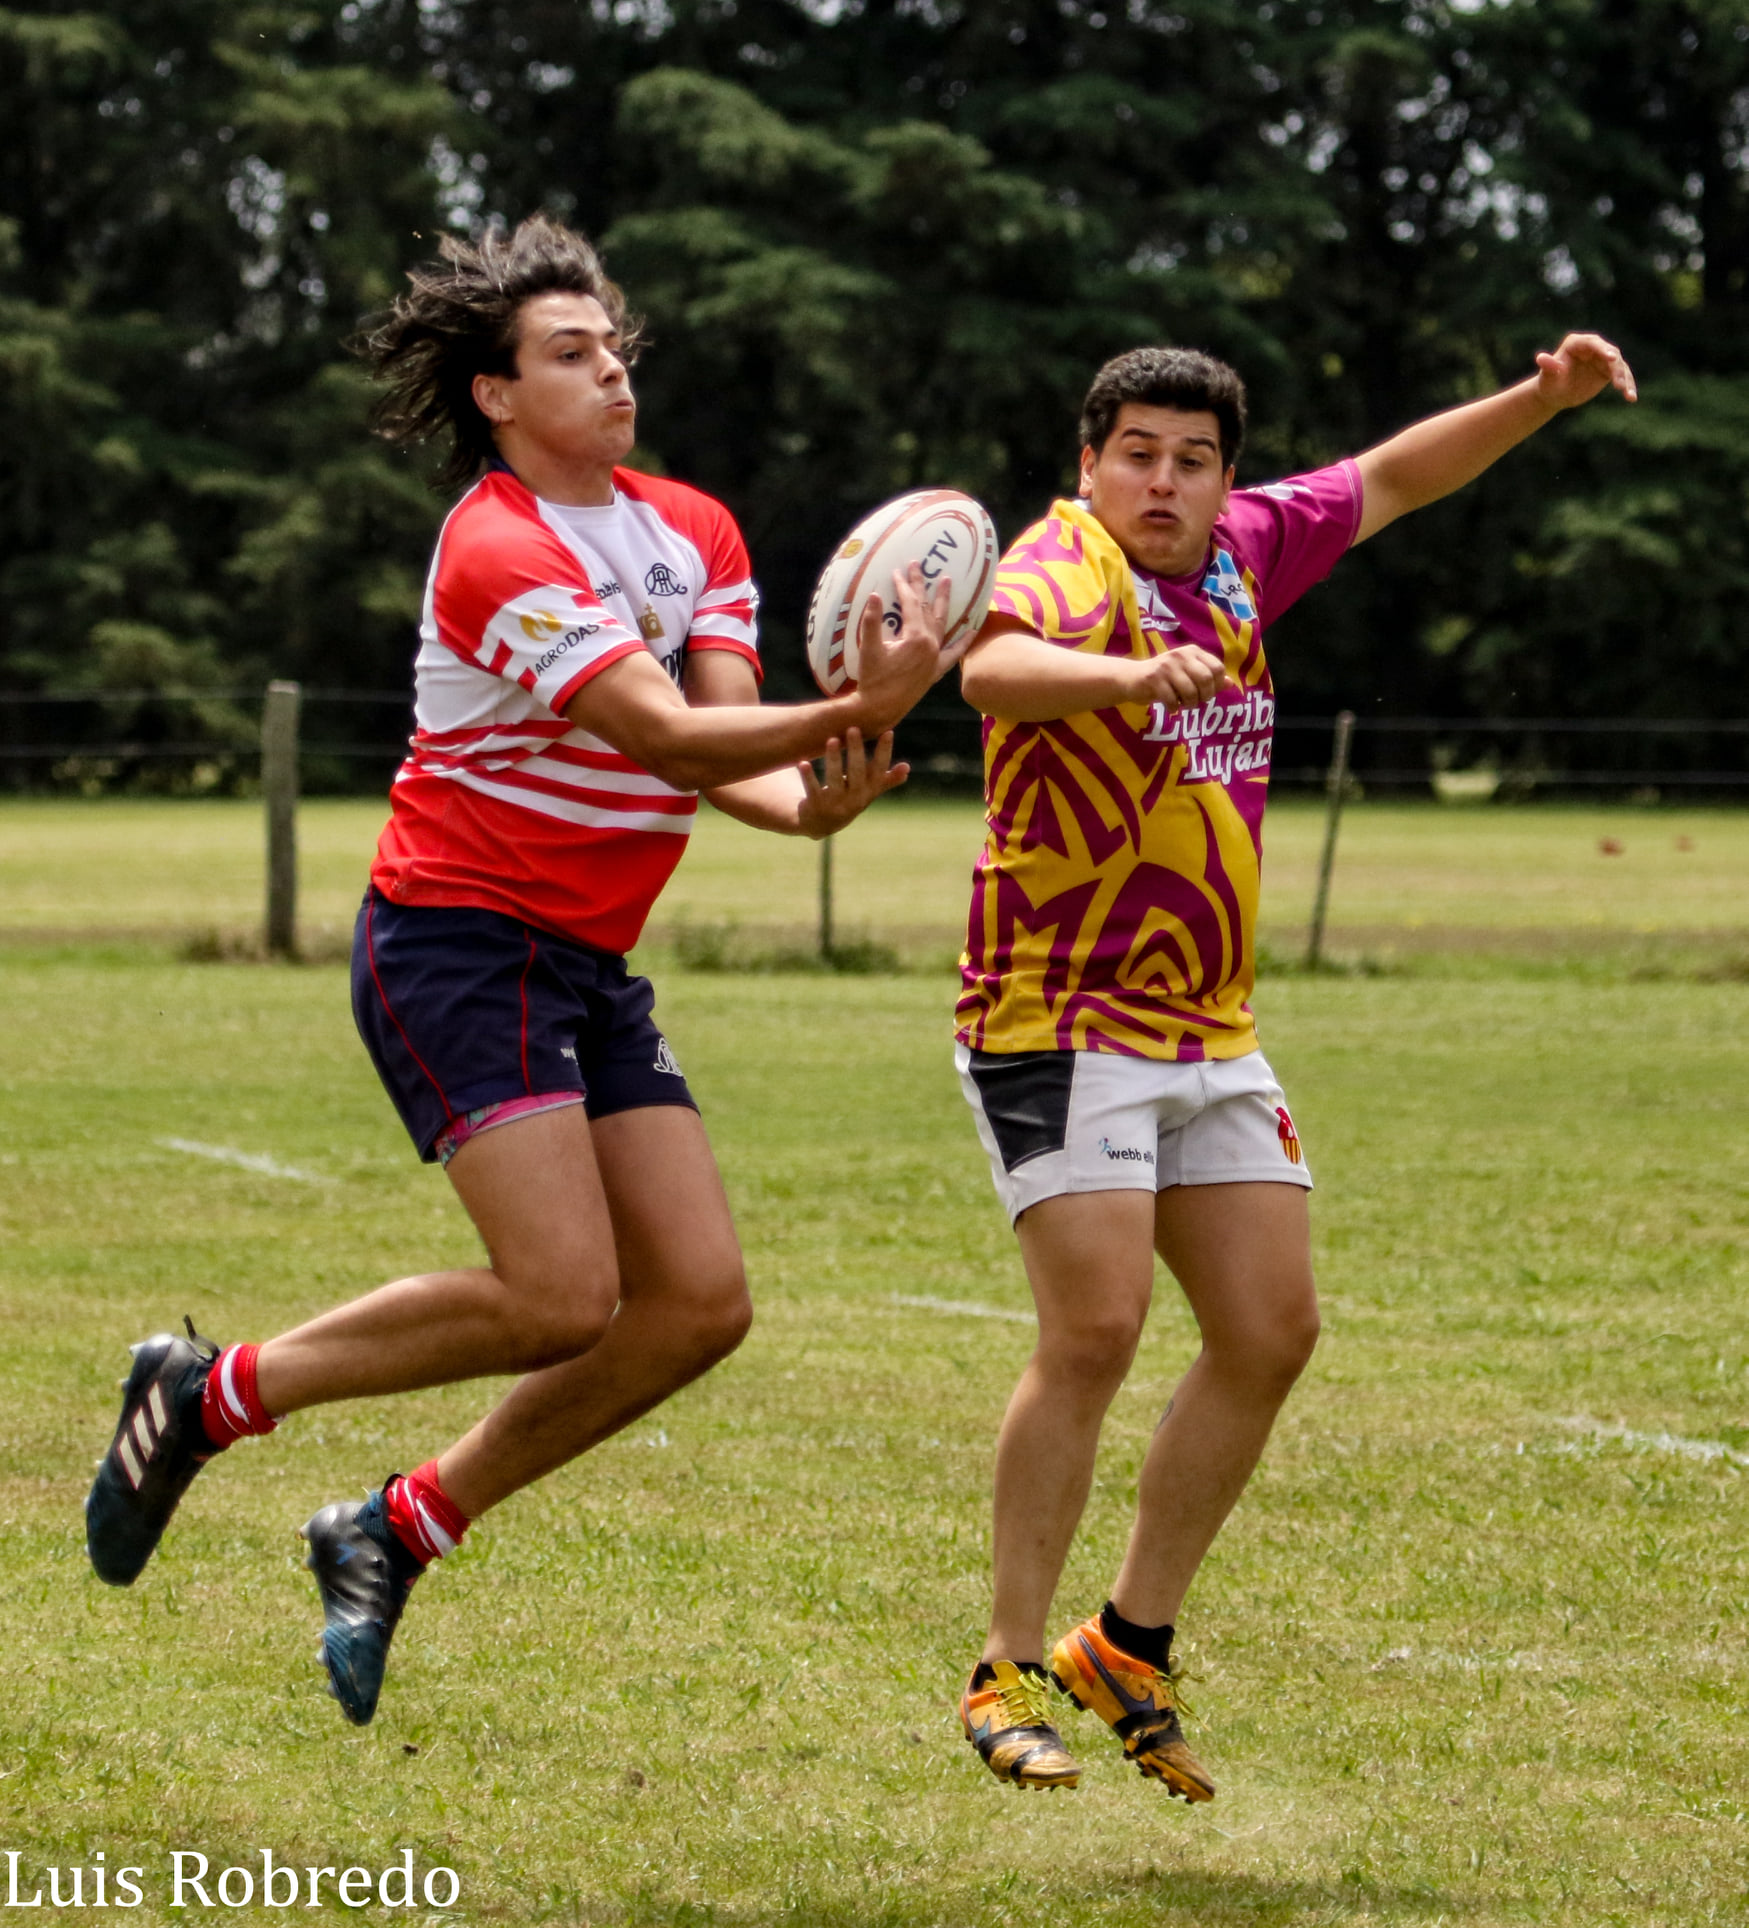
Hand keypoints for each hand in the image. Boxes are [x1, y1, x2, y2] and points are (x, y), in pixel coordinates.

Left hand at [796, 727, 908, 838]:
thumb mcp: (868, 791)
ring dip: (833, 760)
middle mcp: (855, 798)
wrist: (821, 824)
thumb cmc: (849, 799)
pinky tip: (803, 762)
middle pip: (857, 772)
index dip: (884, 752)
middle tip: (853, 728)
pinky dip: (808, 776)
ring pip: (834, 779)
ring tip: (831, 740)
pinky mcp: (816, 805)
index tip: (888, 731)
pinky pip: (812, 789)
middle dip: (856, 751)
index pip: (879, 769)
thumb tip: (907, 768)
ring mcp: (835, 803)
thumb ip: (886, 780)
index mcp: (869, 790)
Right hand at [848, 563, 951, 730]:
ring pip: (943, 624)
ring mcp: (935, 659)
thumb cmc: (872, 680)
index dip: (903, 586)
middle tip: (918, 565)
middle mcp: (931, 646)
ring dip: (944, 602)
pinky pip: (953, 654)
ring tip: (946, 582)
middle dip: (921, 586)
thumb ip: (872, 621)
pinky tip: (972, 631)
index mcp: (916, 638)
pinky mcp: (935, 671)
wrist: (879, 710)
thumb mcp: (869, 649)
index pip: (912, 604)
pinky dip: (963, 643)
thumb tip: (873, 595)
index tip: (896, 571)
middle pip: (928, 609)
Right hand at [1127, 642, 1231, 711]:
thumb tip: (1230, 683)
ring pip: (1190, 691)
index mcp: (1192, 651)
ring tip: (1183, 705)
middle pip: (1206, 679)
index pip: (1217, 668)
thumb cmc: (1164, 678)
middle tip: (1196, 702)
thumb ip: (1209, 678)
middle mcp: (1181, 655)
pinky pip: (1172, 699)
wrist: (1131, 678)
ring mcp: (1167, 666)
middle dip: (1205, 696)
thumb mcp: (1188, 675)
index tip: (1207, 693)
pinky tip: (1170, 707)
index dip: (1216, 685)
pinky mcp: (1153, 679)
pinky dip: (1173, 708)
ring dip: (1189, 704)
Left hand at [1533, 333, 1637, 409]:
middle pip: (1610, 353)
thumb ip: (1548, 366)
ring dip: (1625, 379)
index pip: (1593, 343)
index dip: (1603, 350)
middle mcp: (1593, 347)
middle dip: (1616, 368)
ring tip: (1627, 394)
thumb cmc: (1549, 383)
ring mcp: (1603, 357)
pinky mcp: (1609, 369)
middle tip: (1619, 383)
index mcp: (1577, 343)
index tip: (1612, 358)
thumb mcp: (1548, 377)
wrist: (1555, 394)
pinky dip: (1627, 386)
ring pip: (1619, 366)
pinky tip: (1631, 397)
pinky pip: (1622, 376)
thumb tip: (1541, 358)